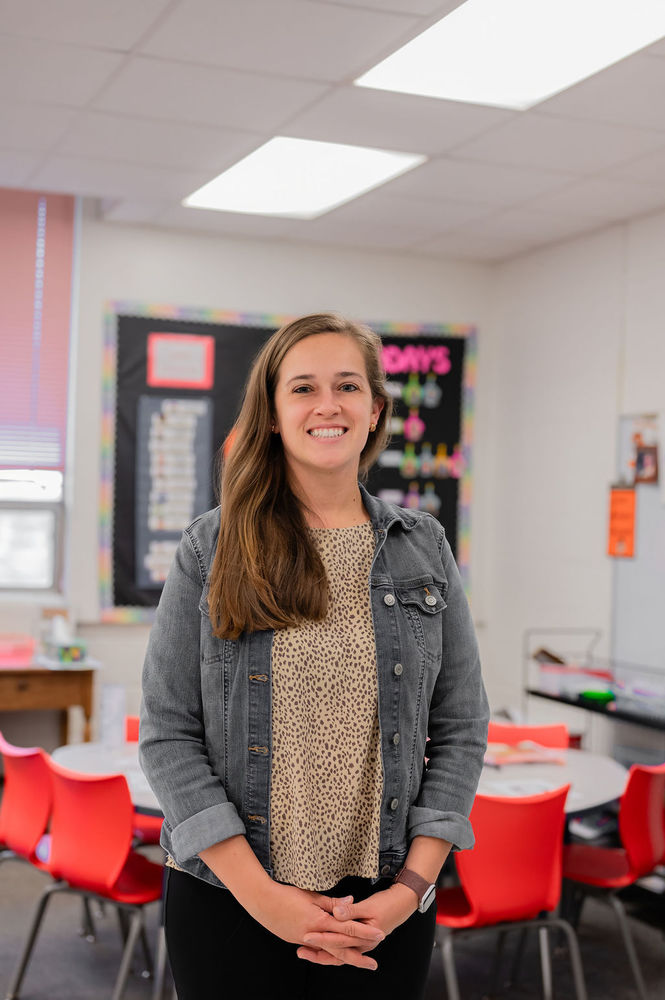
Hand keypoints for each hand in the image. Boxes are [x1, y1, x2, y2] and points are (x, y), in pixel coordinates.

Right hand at [248, 882, 384, 969]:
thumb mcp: (312, 896)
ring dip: (345, 957)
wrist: (262, 902)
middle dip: (358, 956)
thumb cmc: (287, 895)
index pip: (346, 928)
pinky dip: (328, 953)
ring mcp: (304, 940)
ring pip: (329, 952)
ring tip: (359, 962)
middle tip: (373, 964)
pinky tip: (336, 955)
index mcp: (319, 921)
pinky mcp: (297, 941)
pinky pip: (317, 950)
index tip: (379, 933)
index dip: (363, 932)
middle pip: (340, 949)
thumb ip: (332, 903)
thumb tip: (351, 902)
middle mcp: (313, 935)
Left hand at [296, 883, 417, 967]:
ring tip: (305, 952)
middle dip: (317, 952)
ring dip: (322, 953)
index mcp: (364, 937)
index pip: (338, 939)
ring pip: (338, 954)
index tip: (306, 936)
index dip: (321, 938)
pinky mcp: (360, 940)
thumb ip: (351, 910)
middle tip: (300, 950)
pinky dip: (331, 949)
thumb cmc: (387, 904)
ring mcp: (361, 944)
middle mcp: (362, 945)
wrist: (403, 904)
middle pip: (336, 952)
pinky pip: (343, 949)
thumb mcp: (370, 905)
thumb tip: (336, 912)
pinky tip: (319, 947)